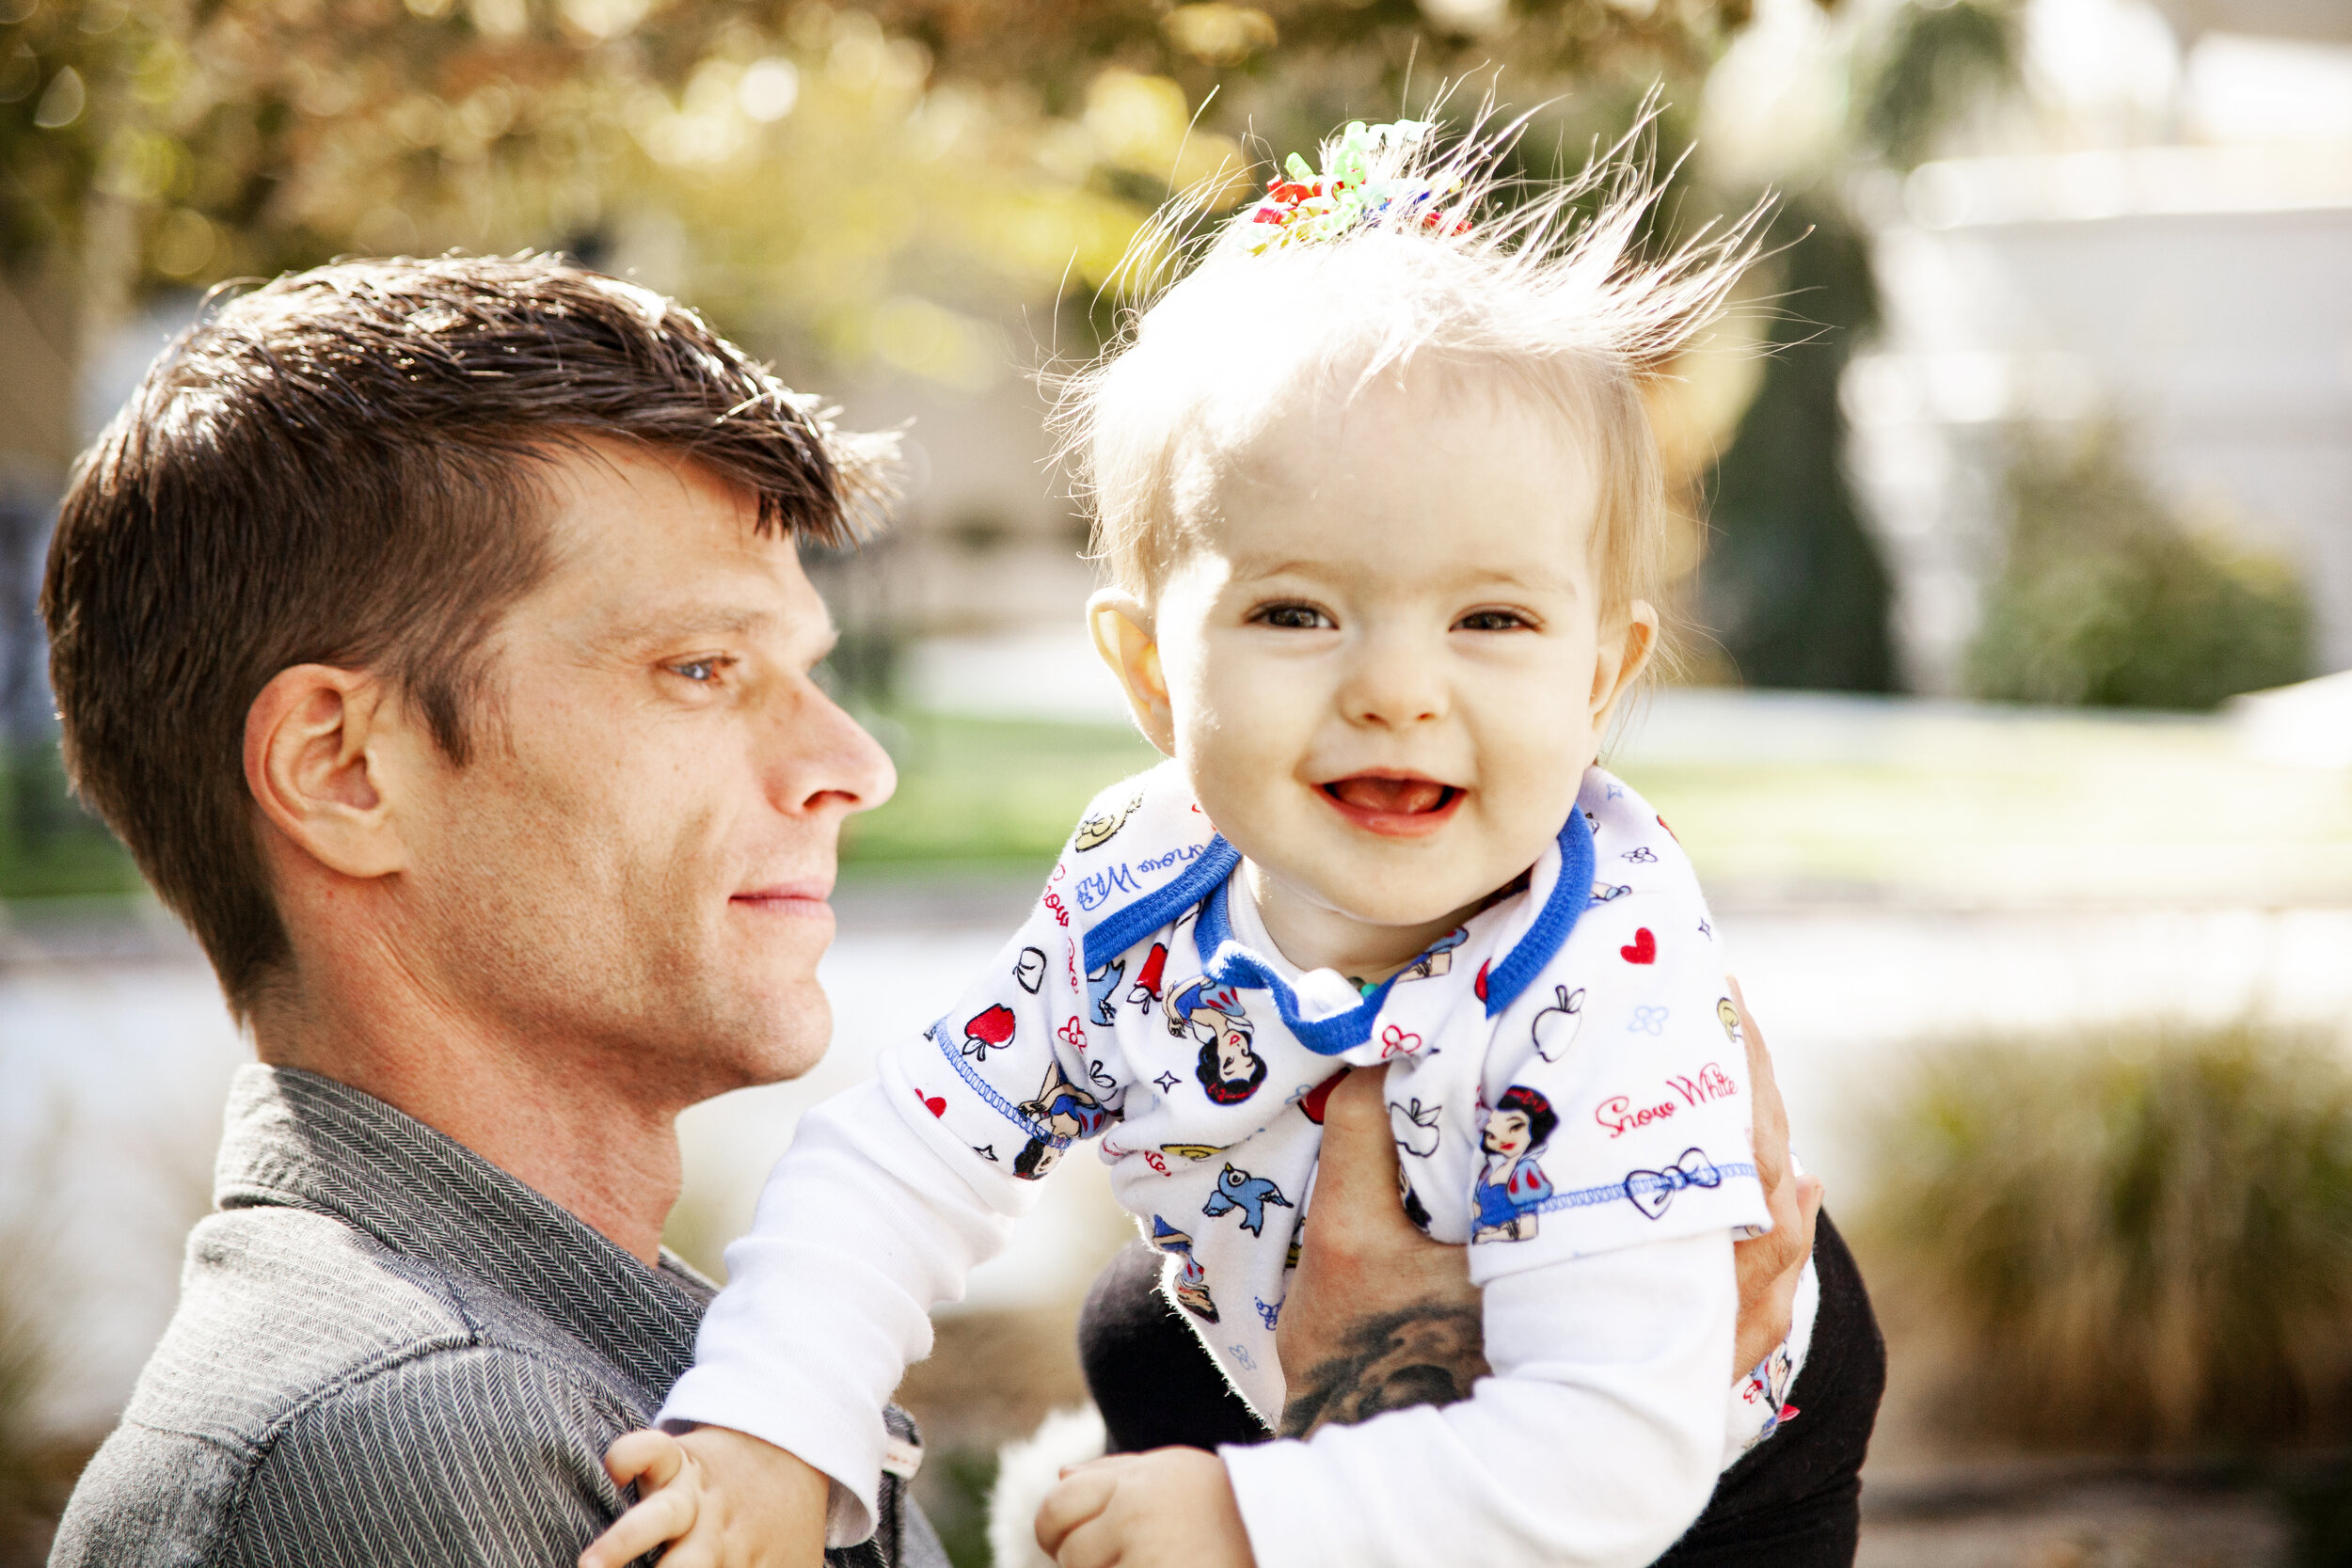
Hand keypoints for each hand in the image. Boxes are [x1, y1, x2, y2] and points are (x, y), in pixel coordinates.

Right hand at [580, 1425, 828, 1567]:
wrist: (792, 1453)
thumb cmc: (783, 1532)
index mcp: (743, 1566)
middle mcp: (715, 1538)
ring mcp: (695, 1497)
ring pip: (661, 1515)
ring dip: (625, 1540)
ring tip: (592, 1566)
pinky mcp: (679, 1460)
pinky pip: (653, 1449)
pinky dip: (633, 1453)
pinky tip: (617, 1470)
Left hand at [1035, 1447, 1256, 1567]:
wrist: (1276, 1534)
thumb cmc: (1221, 1504)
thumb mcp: (1170, 1472)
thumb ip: (1112, 1473)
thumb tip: (1060, 1477)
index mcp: (1134, 1482)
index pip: (1058, 1505)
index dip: (1051, 1528)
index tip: (1061, 1540)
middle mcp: (1135, 1518)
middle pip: (1070, 1553)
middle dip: (1084, 1561)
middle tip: (1125, 1556)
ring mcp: (1146, 1562)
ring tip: (1153, 1561)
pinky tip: (1159, 1567)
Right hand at [1275, 986, 1819, 1436]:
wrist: (1382, 1491)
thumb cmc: (1360, 1366)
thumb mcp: (1343, 1248)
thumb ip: (1363, 1143)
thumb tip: (1377, 1053)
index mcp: (1571, 1272)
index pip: (1668, 1160)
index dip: (1697, 1077)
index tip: (1699, 1003)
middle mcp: (1630, 1325)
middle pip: (1736, 1204)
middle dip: (1747, 1109)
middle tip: (1739, 1029)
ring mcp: (1648, 1368)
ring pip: (1755, 1268)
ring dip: (1770, 1184)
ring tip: (1773, 1121)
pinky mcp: (1648, 1396)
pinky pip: (1745, 1323)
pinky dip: (1775, 1263)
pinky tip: (1786, 1213)